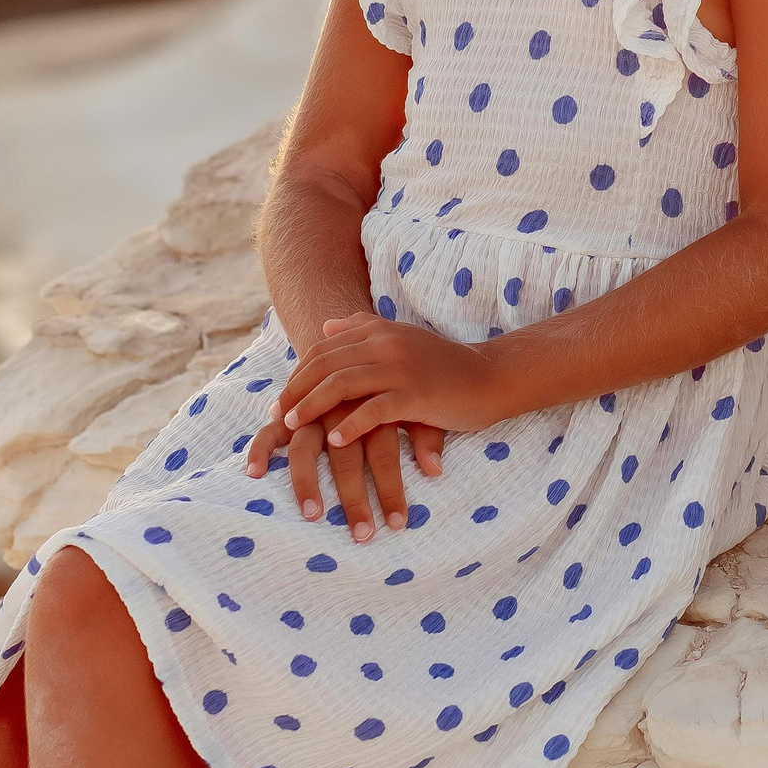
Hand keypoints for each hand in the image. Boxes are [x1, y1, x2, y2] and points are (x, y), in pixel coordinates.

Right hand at [243, 396, 443, 543]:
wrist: (357, 348)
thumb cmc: (393, 386)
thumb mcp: (414, 406)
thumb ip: (426, 436)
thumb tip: (436, 469)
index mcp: (372, 407)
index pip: (384, 455)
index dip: (391, 490)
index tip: (398, 525)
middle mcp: (340, 410)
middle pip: (346, 458)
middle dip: (355, 499)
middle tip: (364, 535)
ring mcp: (312, 411)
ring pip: (306, 450)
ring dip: (307, 485)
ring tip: (313, 517)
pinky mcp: (291, 414)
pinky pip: (271, 431)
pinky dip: (261, 449)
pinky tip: (254, 474)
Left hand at [268, 314, 514, 452]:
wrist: (490, 377)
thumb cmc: (444, 365)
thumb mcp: (401, 339)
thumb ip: (363, 327)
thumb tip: (326, 326)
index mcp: (379, 330)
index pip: (324, 348)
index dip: (297, 373)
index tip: (281, 398)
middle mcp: (386, 343)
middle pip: (326, 364)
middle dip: (295, 390)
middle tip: (277, 415)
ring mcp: (401, 367)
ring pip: (342, 384)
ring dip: (312, 406)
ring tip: (293, 426)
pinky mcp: (416, 393)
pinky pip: (373, 410)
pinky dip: (349, 426)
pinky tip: (334, 441)